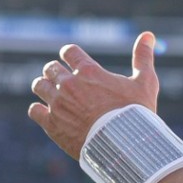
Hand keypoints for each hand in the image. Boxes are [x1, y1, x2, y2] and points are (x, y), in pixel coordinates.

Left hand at [28, 33, 161, 159]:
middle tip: (63, 79)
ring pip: (39, 86)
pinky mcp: (51, 124)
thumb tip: (148, 35)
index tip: (74, 61)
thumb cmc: (136, 114)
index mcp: (88, 71)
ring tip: (53, 94)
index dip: (70, 54)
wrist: (124, 147)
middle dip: (56, 71)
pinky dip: (39, 110)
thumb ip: (143, 57)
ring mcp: (58, 105)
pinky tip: (47, 113)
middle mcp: (69, 85)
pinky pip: (34, 110)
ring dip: (44, 87)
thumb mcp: (145, 83)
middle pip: (51, 68)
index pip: (68, 51)